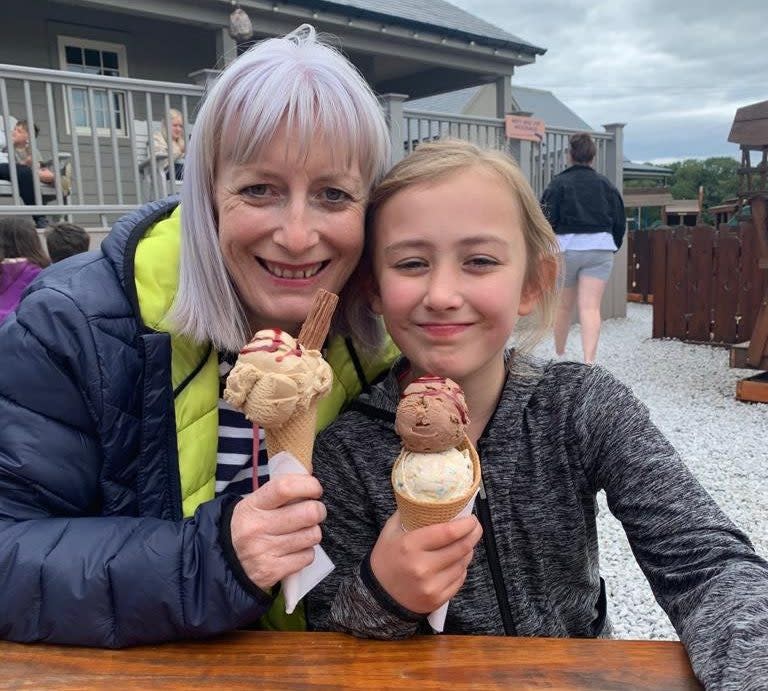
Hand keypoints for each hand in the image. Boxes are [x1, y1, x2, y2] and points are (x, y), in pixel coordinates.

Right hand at [230, 474, 324, 589]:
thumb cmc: (248, 526)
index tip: (315, 488)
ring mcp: (265, 551)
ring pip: (312, 535)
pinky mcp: (272, 571)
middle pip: (308, 513)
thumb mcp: (255, 504)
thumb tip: (310, 472)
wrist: (224, 562)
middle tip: (314, 512)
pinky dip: (306, 553)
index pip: (285, 487)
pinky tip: (295, 550)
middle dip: (318, 510)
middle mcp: (257, 528)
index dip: (308, 485)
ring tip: (302, 532)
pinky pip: (307, 557)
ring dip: (313, 532)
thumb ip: (280, 491)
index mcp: (253, 505)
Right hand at [369, 512, 481, 613]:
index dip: (465, 524)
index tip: (472, 518)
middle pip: (460, 548)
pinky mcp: (438, 599)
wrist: (378, 596)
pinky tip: (456, 562)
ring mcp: (431, 586)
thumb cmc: (386, 558)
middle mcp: (422, 567)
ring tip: (465, 543)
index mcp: (410, 545)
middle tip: (475, 527)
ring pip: (462, 564)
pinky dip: (461, 568)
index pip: (448, 532)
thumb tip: (428, 496)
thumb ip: (408, 513)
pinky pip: (459, 580)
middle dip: (473, 535)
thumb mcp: (390, 531)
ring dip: (468, 551)